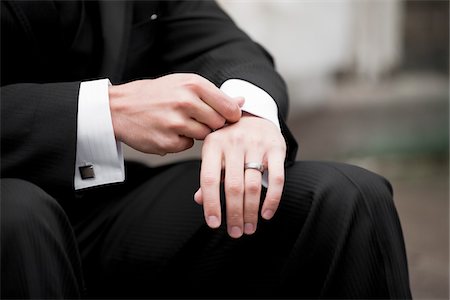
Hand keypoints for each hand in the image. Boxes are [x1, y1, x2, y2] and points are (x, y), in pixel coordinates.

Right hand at [109, 73, 243, 154]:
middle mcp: (185, 102)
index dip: (231, 116)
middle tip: (194, 118)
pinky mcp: (167, 142)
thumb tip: (241, 101)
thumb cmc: (154, 94)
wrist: (118, 108)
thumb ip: (213, 94)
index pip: (229, 107)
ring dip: (196, 133)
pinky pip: (187, 146)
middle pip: (218, 124)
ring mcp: (176, 123)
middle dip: (211, 124)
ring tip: (178, 122)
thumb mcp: (183, 84)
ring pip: (204, 136)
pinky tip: (167, 131)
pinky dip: (180, 142)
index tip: (227, 118)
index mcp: (193, 84)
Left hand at [194, 113, 285, 237]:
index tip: (214, 225)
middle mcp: (233, 143)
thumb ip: (210, 175)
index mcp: (213, 144)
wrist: (254, 115)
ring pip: (253, 185)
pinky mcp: (276, 148)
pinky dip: (272, 199)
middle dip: (234, 214)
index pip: (210, 179)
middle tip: (235, 232)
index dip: (211, 204)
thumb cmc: (230, 140)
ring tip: (249, 228)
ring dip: (251, 212)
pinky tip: (266, 214)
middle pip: (233, 187)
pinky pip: (277, 178)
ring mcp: (256, 145)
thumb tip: (200, 200)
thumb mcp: (214, 152)